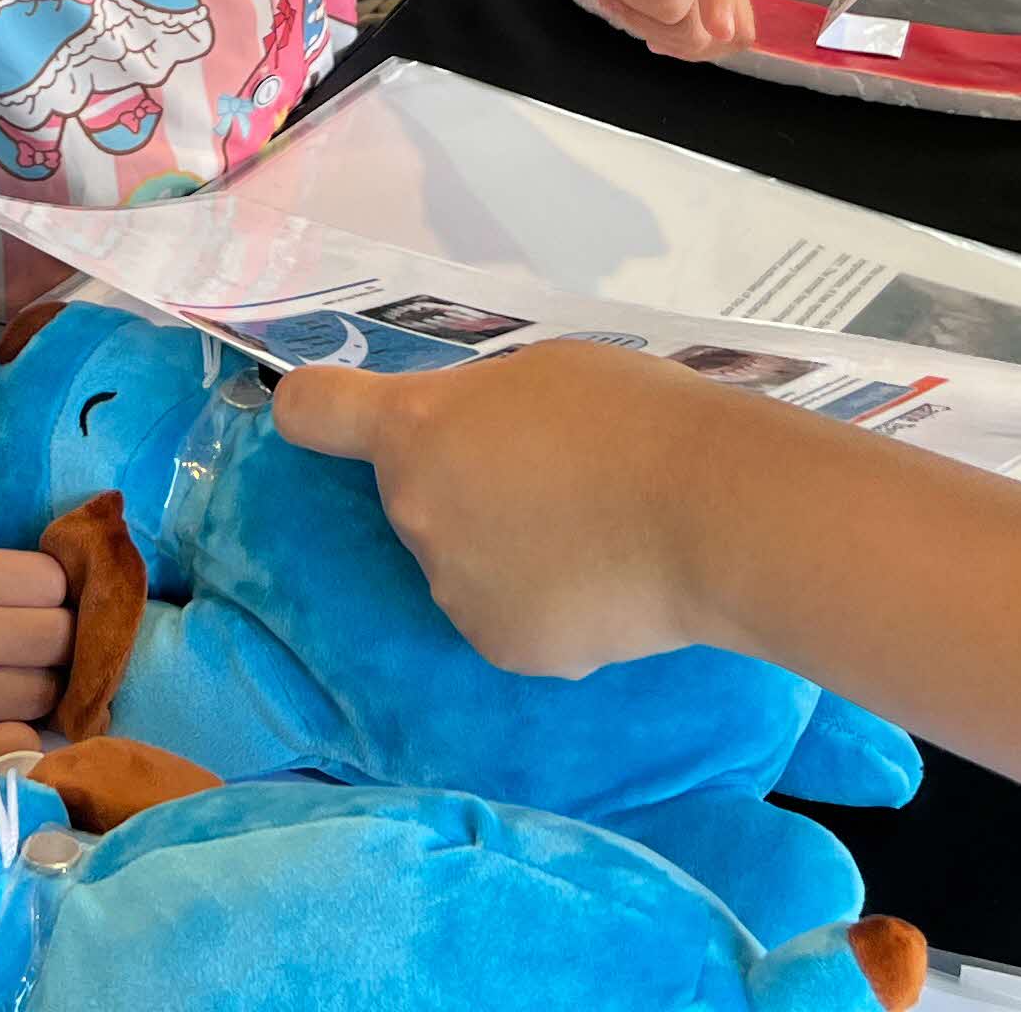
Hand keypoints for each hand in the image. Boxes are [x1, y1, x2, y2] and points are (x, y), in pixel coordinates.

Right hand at [0, 498, 70, 767]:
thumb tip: (0, 551)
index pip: (50, 578)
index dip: (39, 587)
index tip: (17, 598)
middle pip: (61, 635)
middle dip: (46, 634)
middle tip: (15, 643)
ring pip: (48, 691)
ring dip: (30, 687)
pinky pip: (23, 746)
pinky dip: (11, 737)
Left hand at [273, 346, 723, 677]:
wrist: (708, 511)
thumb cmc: (632, 415)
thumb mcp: (541, 374)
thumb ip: (481, 407)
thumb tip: (477, 443)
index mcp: (416, 427)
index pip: (313, 412)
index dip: (319, 408)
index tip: (333, 413)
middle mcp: (414, 510)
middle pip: (413, 494)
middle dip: (464, 485)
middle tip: (553, 474)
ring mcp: (453, 587)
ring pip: (463, 561)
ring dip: (505, 549)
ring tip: (595, 532)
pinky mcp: (501, 647)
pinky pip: (507, 616)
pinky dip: (546, 606)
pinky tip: (605, 583)